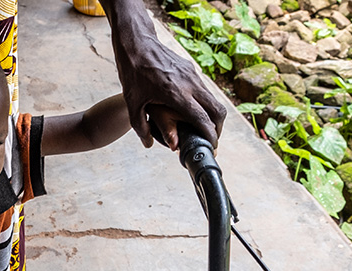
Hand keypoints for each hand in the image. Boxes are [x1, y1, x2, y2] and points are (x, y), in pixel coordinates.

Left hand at [109, 24, 225, 150]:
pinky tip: (193, 110)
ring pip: (213, 100)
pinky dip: (205, 104)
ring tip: (203, 128)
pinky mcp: (191, 69)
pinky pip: (204, 90)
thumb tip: (148, 144)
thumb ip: (140, 127)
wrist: (136, 42)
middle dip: (218, 128)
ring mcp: (193, 75)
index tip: (211, 147)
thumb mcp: (132, 104)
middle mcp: (190, 84)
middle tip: (211, 140)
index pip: (202, 119)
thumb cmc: (132, 73)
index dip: (210, 136)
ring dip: (212, 116)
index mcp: (176, 95)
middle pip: (217, 111)